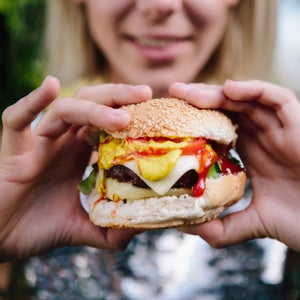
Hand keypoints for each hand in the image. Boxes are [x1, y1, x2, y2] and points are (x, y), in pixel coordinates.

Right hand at [0, 76, 151, 260]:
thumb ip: (108, 228)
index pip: (107, 124)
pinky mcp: (13, 149)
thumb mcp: (80, 228)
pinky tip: (51, 86)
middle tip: (146, 93)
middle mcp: (61, 142)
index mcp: (78, 155)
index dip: (129, 114)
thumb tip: (139, 228)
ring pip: (66, 110)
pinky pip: (17, 118)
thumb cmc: (35, 228)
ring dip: (93, 109)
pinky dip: (32, 102)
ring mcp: (38, 143)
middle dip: (118, 97)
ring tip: (121, 117)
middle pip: (92, 105)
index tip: (154, 111)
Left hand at [169, 80, 299, 250]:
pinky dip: (254, 90)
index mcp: (253, 154)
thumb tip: (188, 228)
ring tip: (188, 92)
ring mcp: (283, 130)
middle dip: (200, 98)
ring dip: (218, 92)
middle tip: (173, 92)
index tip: (170, 117)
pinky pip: (278, 98)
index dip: (197, 119)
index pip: (220, 127)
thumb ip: (223, 227)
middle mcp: (265, 138)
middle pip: (229, 108)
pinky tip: (228, 89)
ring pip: (248, 100)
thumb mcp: (255, 223)